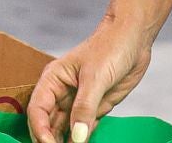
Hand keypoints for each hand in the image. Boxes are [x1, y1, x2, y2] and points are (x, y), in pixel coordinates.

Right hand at [26, 22, 152, 142]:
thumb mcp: (95, 77)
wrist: (134, 39)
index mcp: (53, 80)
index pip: (37, 110)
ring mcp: (77, 103)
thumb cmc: (110, 46)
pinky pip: (84, 131)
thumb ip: (84, 108)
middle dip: (50, 140)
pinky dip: (83, 141)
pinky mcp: (94, 110)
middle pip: (47, 124)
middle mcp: (61, 94)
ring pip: (64, 130)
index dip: (39, 130)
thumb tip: (76, 137)